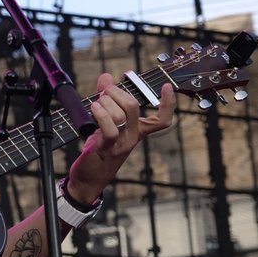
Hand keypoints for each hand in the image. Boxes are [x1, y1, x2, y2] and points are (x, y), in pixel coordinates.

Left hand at [67, 73, 175, 203]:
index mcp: (138, 131)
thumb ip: (106, 99)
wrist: (89, 180)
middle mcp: (133, 137)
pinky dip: (100, 115)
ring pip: (120, 114)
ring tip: (95, 105)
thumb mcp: (104, 123)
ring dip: (103, 102)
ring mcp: (121, 143)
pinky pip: (110, 129)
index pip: (162, 119)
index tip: (167, 87)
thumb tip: (106, 76)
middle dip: (116, 92)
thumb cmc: (99, 150)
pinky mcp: (107, 148)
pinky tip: (94, 109)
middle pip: (134, 106)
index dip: (168, 104)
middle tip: (104, 92)